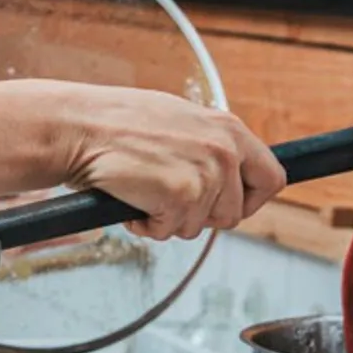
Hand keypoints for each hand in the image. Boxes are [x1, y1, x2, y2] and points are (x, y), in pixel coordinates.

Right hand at [58, 86, 286, 241]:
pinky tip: (132, 199)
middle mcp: (224, 151)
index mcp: (228, 129)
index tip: (228, 205)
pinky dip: (147, 225)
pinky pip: (169, 232)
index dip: (251, 200)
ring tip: (144, 190)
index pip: (271, 178)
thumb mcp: (180, 121)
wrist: (81, 127)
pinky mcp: (181, 196)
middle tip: (168, 198)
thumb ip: (211, 147)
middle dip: (200, 215)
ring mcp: (205, 175)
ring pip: (199, 227)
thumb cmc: (119, 123)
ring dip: (169, 219)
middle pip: (234, 213)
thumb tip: (228, 174)